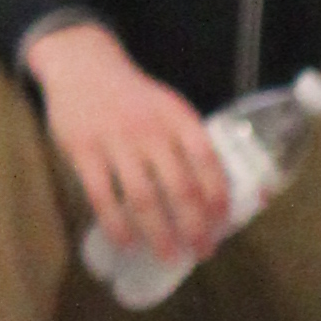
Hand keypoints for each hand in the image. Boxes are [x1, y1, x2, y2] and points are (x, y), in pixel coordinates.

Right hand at [24, 17, 232, 267]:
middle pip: (181, 189)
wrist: (81, 64)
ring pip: (143, 199)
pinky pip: (102, 197)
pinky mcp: (83, 150)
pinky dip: (116, 225)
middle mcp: (150, 129)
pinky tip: (126, 244)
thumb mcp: (170, 109)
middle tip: (203, 251)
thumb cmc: (135, 99)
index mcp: (177, 118)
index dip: (219, 199)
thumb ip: (195, 147)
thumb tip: (239, 195)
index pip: (208, 163)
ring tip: (169, 256)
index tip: (223, 226)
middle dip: (196, 228)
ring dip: (160, 234)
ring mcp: (115, 140)